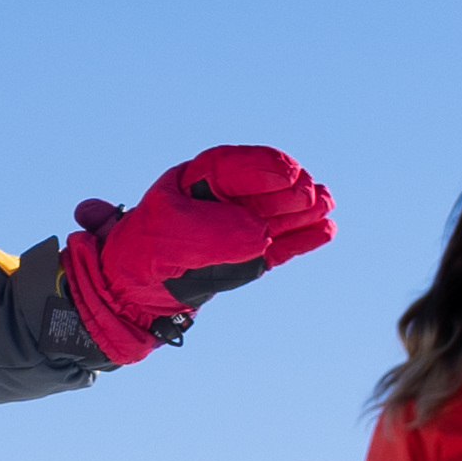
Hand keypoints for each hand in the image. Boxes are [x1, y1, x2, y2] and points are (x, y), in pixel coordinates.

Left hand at [64, 144, 335, 361]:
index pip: (230, 167)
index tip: (288, 173)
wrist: (133, 293)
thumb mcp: (168, 239)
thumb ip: (211, 234)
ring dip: (302, 210)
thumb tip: (259, 237)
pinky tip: (326, 230)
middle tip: (309, 194)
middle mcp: (221, 201)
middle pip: (260, 189)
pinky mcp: (249, 255)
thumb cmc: (143, 256)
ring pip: (275, 215)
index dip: (260, 168)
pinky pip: (280, 244)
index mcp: (193, 182)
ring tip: (327, 205)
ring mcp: (237, 227)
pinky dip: (302, 239)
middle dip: (287, 189)